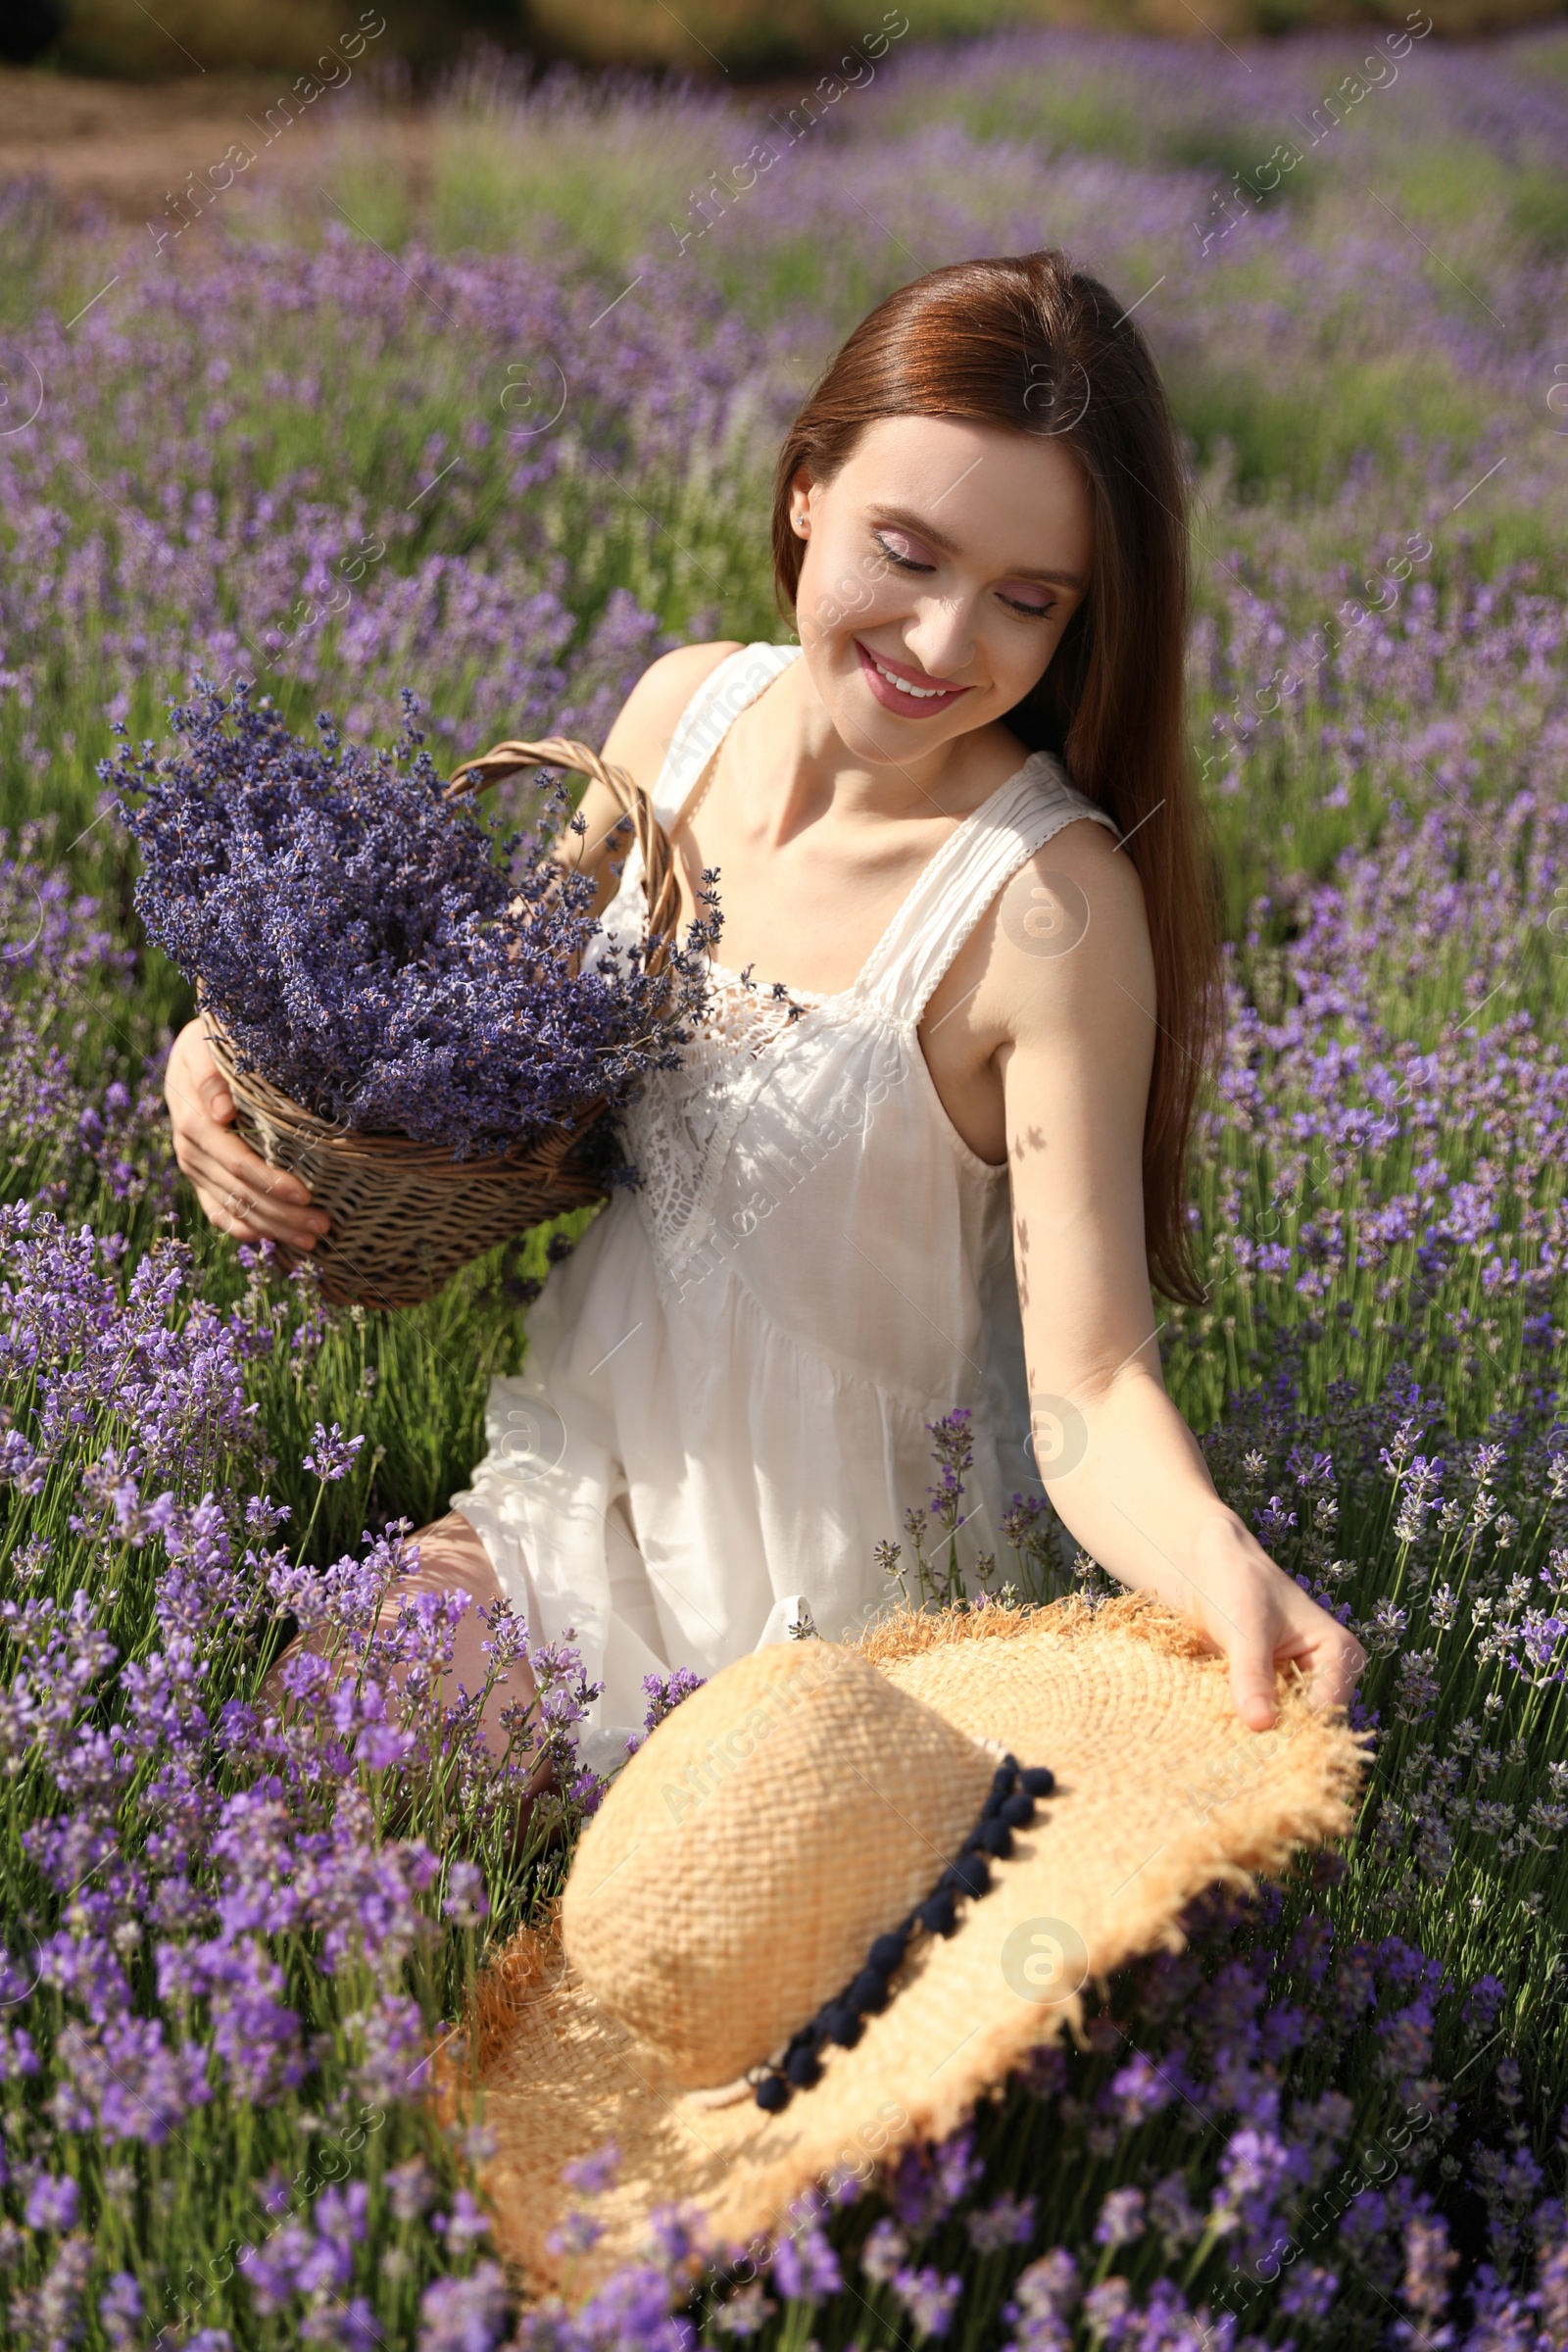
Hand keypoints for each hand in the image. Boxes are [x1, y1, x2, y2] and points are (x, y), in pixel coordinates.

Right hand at [164, 1017, 329, 1253]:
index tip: (307, 1195)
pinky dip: (244, 1229)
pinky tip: (272, 1241)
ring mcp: (194, 1168)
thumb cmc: (209, 1044)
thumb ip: (210, 1076)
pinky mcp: (199, 1177)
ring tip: (312, 1241)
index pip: (237, 1162)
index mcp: (195, 1122)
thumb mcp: (204, 1046)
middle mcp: (191, 1151)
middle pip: (241, 1192)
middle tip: (324, 1227)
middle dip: (283, 1214)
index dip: (271, 1182)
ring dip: (273, 1227)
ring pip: (234, 1208)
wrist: (191, 1053)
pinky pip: (218, 1211)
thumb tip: (221, 1112)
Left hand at [1165, 1512, 1366, 1731]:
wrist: (1206, 1566)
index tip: (1255, 1747)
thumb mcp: (1245, 1627)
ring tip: (1226, 1749)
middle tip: (1237, 1756)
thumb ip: (1252, 1674)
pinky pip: (1262, 1723)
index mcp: (1339, 1654)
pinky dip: (1243, 1729)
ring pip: (1284, 1730)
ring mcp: (1298, 1689)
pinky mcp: (1271, 1695)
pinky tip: (1219, 1737)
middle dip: (1275, 1740)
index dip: (1294, 1732)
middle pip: (1309, 1726)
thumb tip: (1262, 1725)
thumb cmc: (1235, 1582)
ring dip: (1256, 1738)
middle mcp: (1327, 1677)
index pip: (1325, 1710)